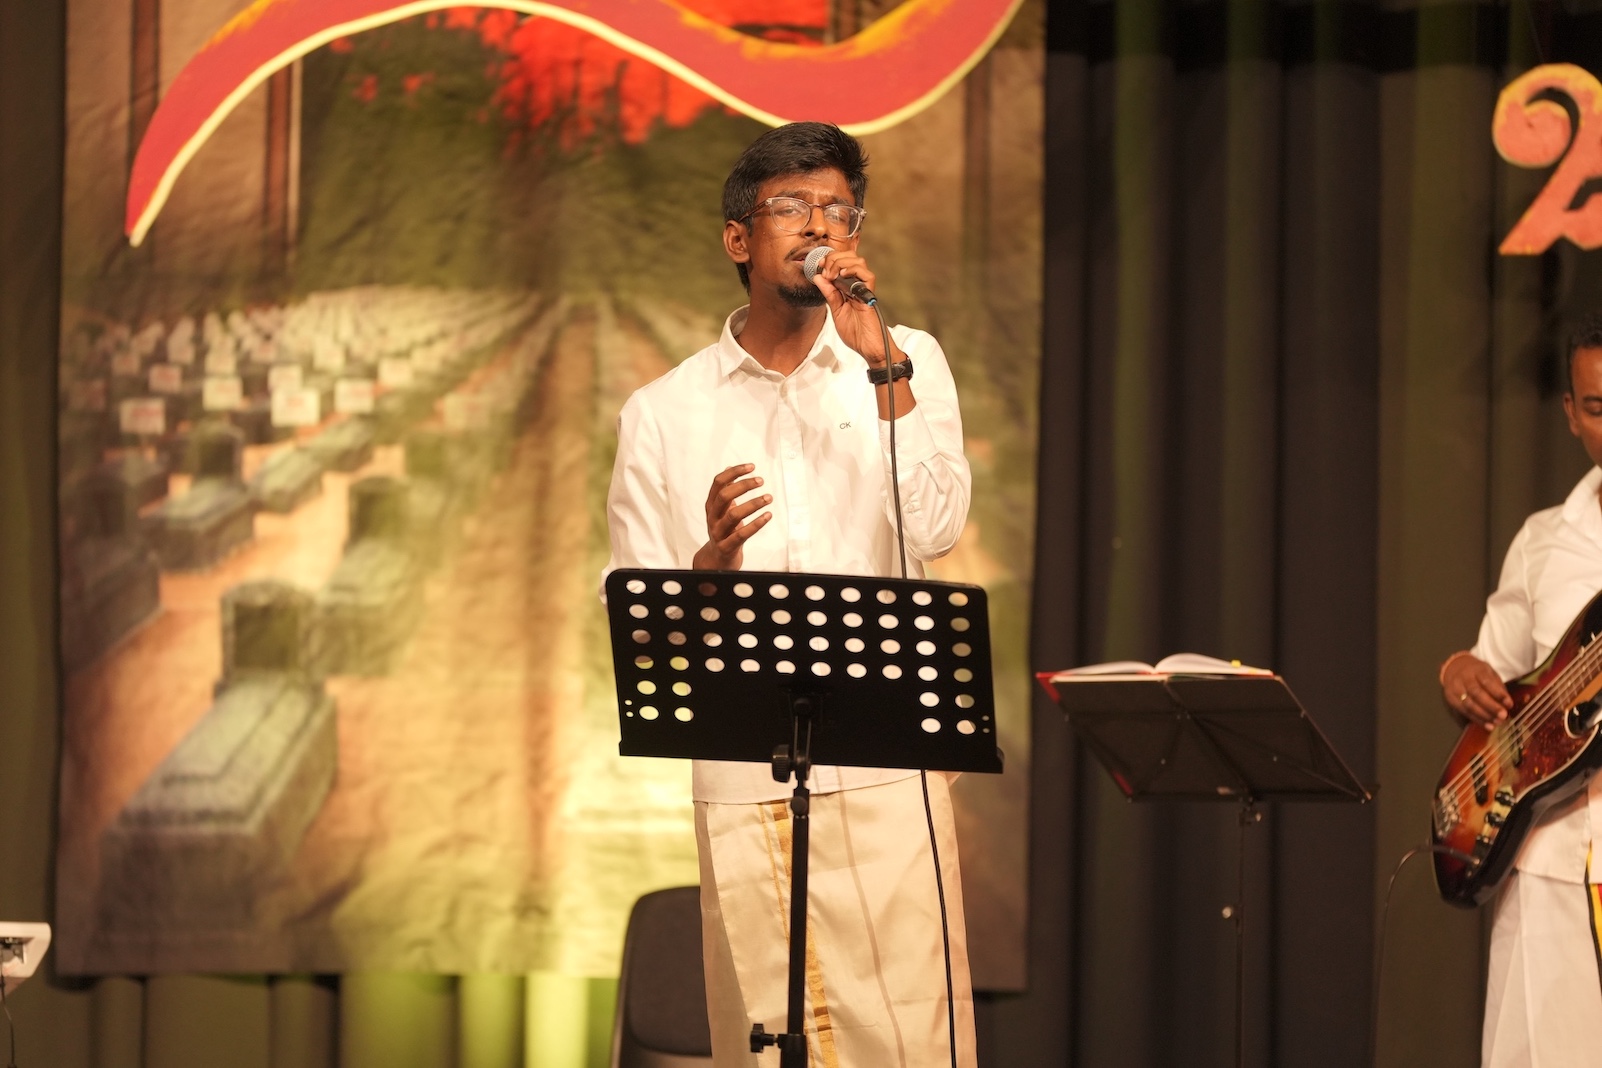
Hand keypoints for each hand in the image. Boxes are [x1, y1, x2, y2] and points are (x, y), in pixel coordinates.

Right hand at [692, 463, 771, 570]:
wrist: (717, 559)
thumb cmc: (723, 530)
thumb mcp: (722, 509)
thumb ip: (725, 490)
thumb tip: (729, 468)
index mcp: (711, 505)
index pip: (718, 483)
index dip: (734, 472)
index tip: (751, 467)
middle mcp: (712, 517)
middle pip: (724, 496)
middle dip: (743, 486)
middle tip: (760, 481)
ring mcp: (718, 532)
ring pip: (733, 515)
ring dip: (753, 504)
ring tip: (768, 498)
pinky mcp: (727, 546)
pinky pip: (742, 534)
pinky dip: (756, 524)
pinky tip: (768, 516)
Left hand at [811, 250, 896, 365]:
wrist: (868, 348)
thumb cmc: (856, 334)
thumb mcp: (836, 311)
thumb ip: (829, 294)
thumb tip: (818, 277)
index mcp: (848, 288)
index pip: (841, 263)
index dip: (829, 259)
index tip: (818, 265)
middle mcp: (857, 285)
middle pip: (850, 257)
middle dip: (833, 258)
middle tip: (824, 269)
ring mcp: (864, 289)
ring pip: (858, 261)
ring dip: (841, 263)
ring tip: (832, 274)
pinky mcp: (870, 296)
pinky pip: (867, 276)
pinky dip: (853, 271)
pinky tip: (842, 276)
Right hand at [1441, 653, 1512, 729]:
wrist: (1453, 668)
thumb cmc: (1477, 673)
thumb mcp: (1489, 673)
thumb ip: (1498, 687)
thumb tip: (1507, 704)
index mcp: (1476, 670)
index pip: (1487, 682)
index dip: (1498, 694)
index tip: (1509, 704)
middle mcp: (1463, 679)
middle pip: (1476, 693)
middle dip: (1491, 706)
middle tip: (1503, 716)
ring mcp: (1455, 689)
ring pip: (1469, 704)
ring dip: (1484, 716)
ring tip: (1496, 722)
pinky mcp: (1451, 700)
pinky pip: (1464, 712)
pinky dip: (1477, 720)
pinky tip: (1488, 726)